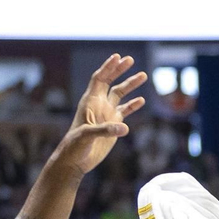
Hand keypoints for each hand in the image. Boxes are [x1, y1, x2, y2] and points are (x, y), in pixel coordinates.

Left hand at [51, 54, 146, 177]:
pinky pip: (125, 111)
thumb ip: (105, 130)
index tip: (118, 57)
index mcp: (90, 102)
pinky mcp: (113, 124)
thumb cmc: (75, 146)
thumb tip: (124, 128)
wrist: (75, 160)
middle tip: (130, 59)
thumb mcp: (87, 136)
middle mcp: (99, 104)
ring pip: (120, 94)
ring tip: (143, 75)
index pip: (99, 79)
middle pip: (110, 81)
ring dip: (131, 85)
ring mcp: (106, 114)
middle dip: (119, 70)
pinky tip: (142, 100)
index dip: (108, 67)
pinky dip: (133, 105)